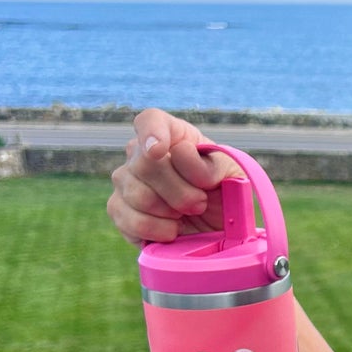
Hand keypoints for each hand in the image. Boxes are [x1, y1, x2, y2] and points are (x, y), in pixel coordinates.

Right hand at [106, 108, 242, 244]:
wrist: (218, 230)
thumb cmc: (225, 195)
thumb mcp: (232, 176)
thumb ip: (210, 164)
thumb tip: (180, 152)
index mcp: (174, 136)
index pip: (151, 121)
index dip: (152, 132)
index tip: (159, 150)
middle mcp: (142, 154)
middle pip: (144, 164)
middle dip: (180, 192)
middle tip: (200, 204)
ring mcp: (126, 181)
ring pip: (136, 194)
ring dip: (169, 212)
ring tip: (186, 216)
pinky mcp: (119, 210)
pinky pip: (127, 219)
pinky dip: (155, 230)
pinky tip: (172, 230)